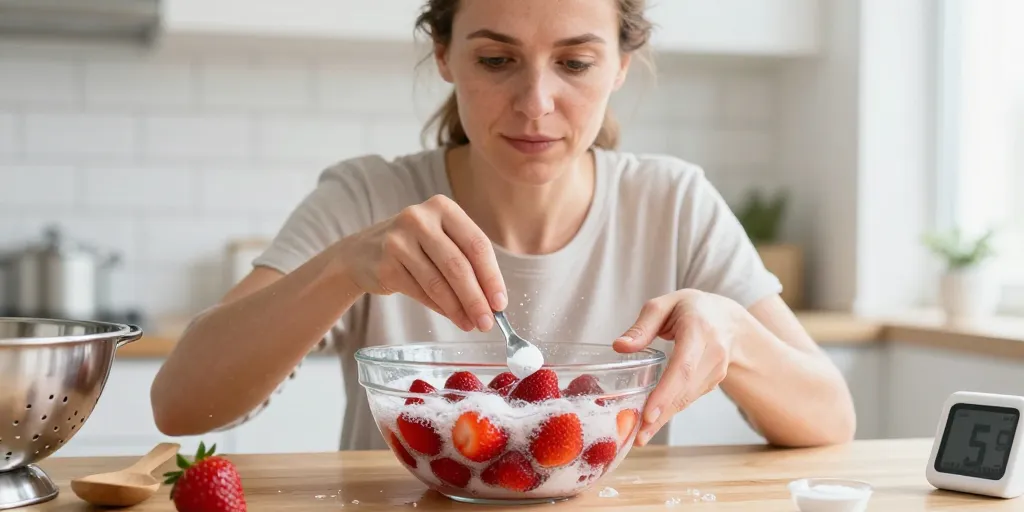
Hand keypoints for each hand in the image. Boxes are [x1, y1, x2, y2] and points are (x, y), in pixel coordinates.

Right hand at [335, 194, 507, 331]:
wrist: (362, 252)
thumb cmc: (415, 247)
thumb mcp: (441, 240)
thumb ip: (467, 263)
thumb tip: (493, 303)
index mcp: (443, 207)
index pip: (477, 244)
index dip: (492, 276)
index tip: (501, 303)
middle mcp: (419, 219)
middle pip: (458, 265)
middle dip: (476, 298)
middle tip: (487, 322)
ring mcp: (399, 241)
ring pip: (438, 282)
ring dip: (458, 309)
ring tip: (471, 324)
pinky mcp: (385, 265)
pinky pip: (420, 292)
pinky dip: (440, 308)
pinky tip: (451, 316)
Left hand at [612, 289, 744, 445]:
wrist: (728, 319)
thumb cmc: (691, 309)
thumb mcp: (664, 305)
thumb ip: (642, 326)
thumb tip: (619, 346)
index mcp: (699, 329)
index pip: (683, 366)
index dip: (666, 392)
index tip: (649, 413)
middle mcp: (713, 352)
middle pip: (685, 388)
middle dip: (661, 414)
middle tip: (638, 436)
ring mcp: (717, 370)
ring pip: (688, 398)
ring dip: (665, 418)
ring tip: (640, 436)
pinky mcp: (713, 381)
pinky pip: (690, 398)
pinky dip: (671, 411)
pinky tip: (653, 423)